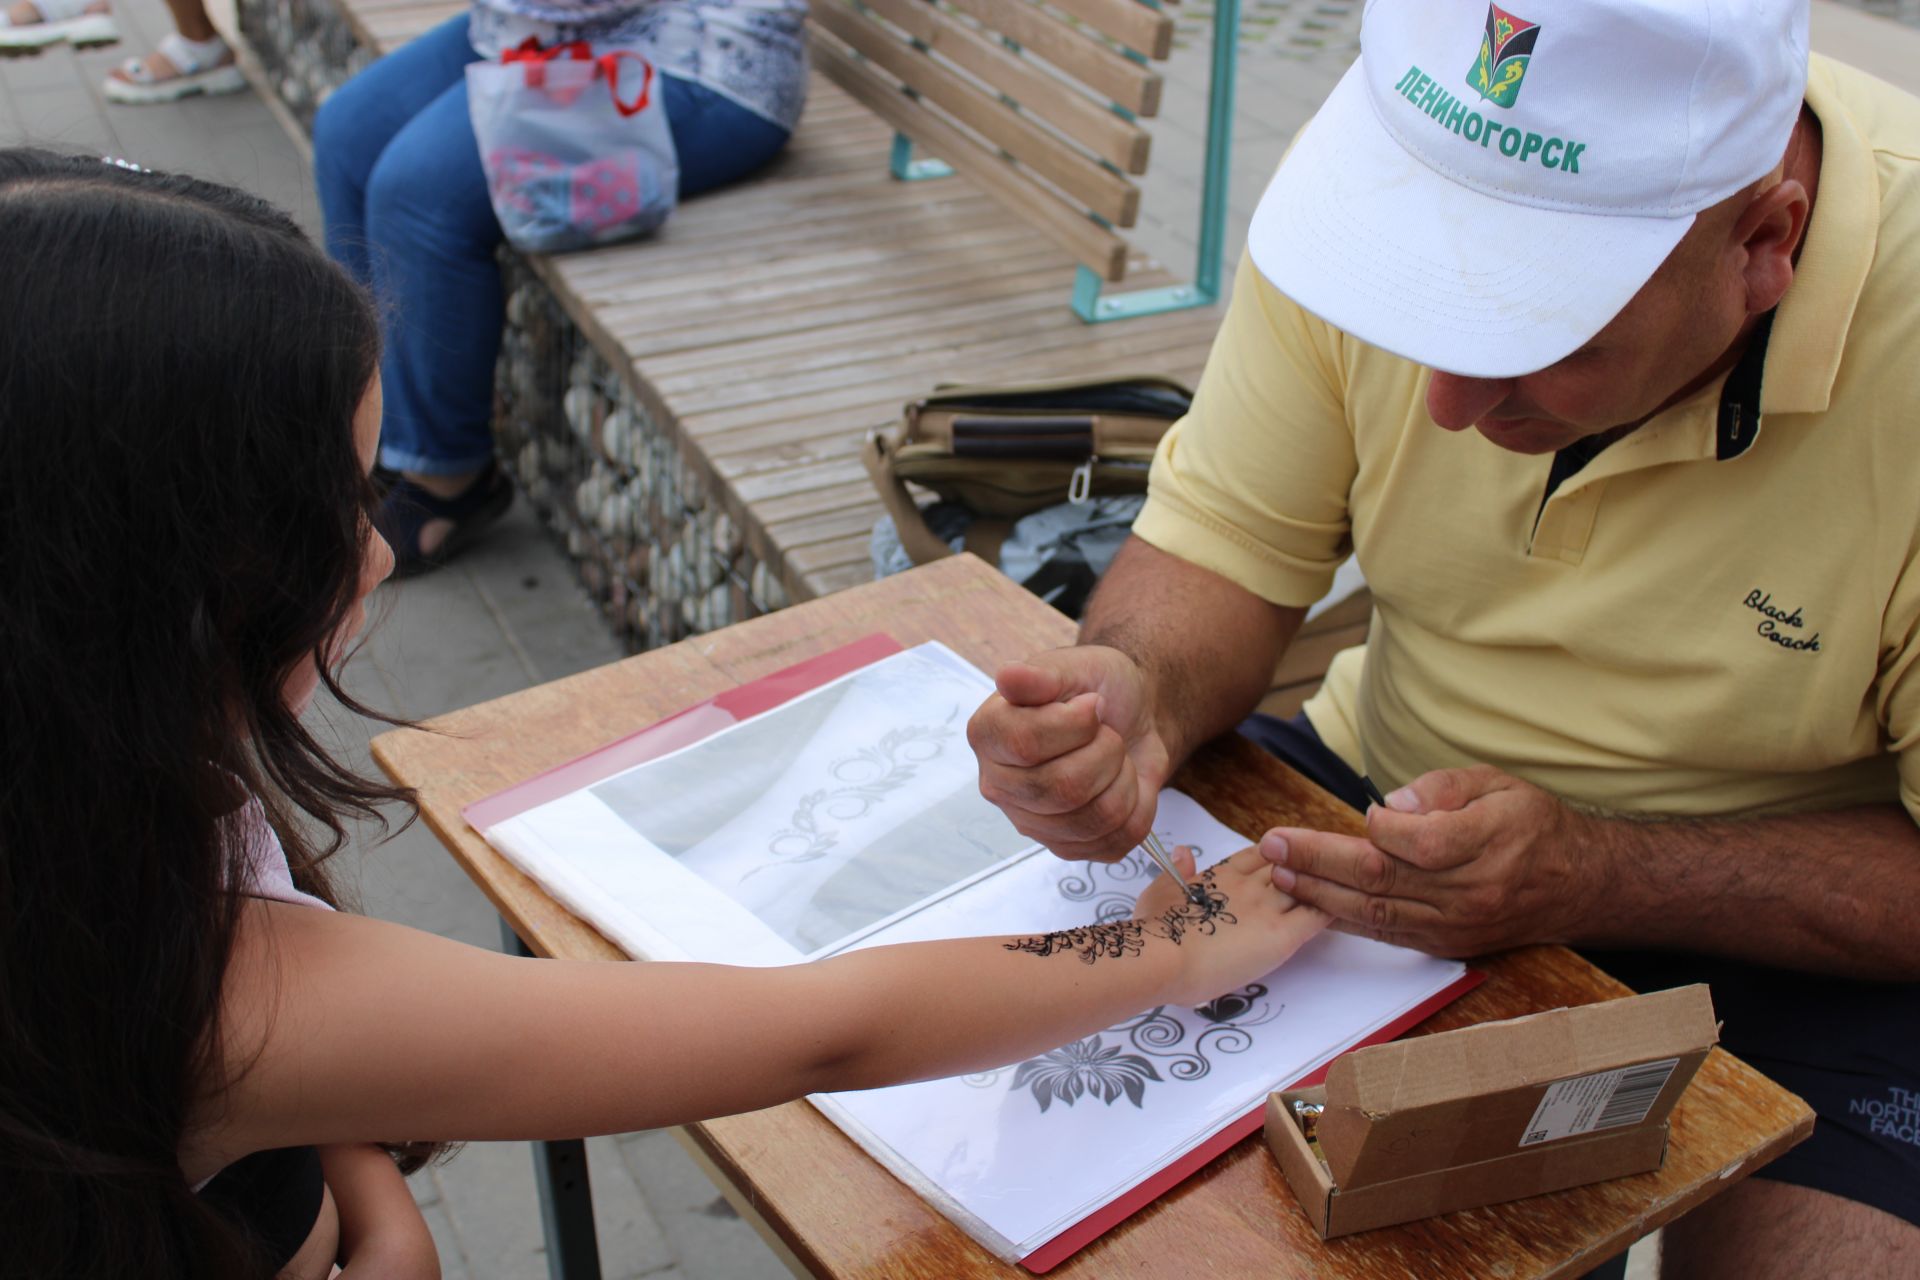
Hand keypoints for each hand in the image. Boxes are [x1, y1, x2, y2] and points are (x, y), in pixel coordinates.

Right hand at [968, 645, 1171, 860]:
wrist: (1133, 717)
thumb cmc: (1098, 689)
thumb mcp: (1076, 667)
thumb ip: (1042, 675)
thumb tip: (1009, 676)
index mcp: (989, 735)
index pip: (1026, 744)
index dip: (1075, 724)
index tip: (1091, 703)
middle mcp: (999, 785)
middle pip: (1062, 788)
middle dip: (1106, 752)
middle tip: (1107, 732)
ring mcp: (1032, 823)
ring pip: (1094, 819)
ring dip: (1123, 778)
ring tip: (1114, 756)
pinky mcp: (1068, 848)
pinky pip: (1116, 840)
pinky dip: (1136, 806)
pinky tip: (1121, 783)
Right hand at [1136, 844, 1327, 1005]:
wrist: (1162, 957)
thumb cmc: (1154, 929)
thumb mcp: (1160, 890)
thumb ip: (1178, 869)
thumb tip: (1184, 850)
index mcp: (1222, 875)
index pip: (1261, 854)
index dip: (1277, 856)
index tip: (1287, 862)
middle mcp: (1250, 884)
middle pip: (1291, 865)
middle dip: (1307, 867)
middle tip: (1323, 874)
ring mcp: (1269, 908)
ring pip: (1309, 886)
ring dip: (1323, 887)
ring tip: (1343, 891)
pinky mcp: (1282, 936)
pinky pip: (1318, 917)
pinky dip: (1331, 912)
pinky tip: (1345, 912)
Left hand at [1257, 766, 1599, 957]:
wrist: (1576, 886)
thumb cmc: (1532, 825)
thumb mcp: (1498, 784)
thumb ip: (1443, 788)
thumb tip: (1390, 804)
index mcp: (1490, 843)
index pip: (1421, 842)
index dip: (1383, 828)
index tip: (1364, 812)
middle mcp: (1471, 891)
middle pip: (1384, 878)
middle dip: (1319, 860)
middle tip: (1272, 844)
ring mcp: (1456, 924)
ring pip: (1377, 912)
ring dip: (1320, 894)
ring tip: (1278, 873)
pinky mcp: (1445, 944)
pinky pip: (1385, 932)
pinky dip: (1344, 919)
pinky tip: (1311, 902)